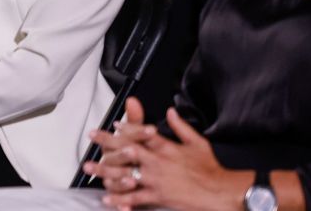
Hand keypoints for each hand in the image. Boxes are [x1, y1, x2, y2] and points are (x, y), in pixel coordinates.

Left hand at [85, 98, 250, 210]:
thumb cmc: (210, 168)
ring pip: (125, 174)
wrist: (221, 192)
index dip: (127, 127)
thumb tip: (170, 111)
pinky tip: (107, 197)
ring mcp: (156, 180)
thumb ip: (180, 126)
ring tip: (89, 167)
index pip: (143, 133)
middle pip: (127, 149)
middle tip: (92, 136)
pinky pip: (135, 198)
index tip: (114, 123)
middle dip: (107, 143)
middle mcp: (157, 162)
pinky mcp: (158, 196)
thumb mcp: (197, 142)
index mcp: (166, 147)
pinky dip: (120, 198)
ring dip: (105, 170)